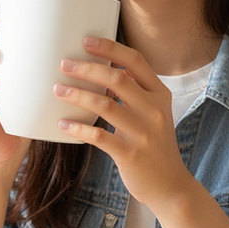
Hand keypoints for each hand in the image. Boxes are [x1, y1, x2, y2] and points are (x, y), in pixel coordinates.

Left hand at [54, 37, 190, 211]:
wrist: (170, 186)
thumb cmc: (155, 146)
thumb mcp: (154, 114)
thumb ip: (136, 93)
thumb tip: (105, 71)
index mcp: (160, 95)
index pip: (135, 61)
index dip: (110, 48)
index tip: (86, 41)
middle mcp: (154, 110)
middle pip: (117, 78)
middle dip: (87, 68)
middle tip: (64, 64)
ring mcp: (143, 133)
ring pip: (105, 105)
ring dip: (78, 94)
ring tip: (57, 89)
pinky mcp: (130, 154)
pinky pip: (98, 136)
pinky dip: (78, 128)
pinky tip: (62, 124)